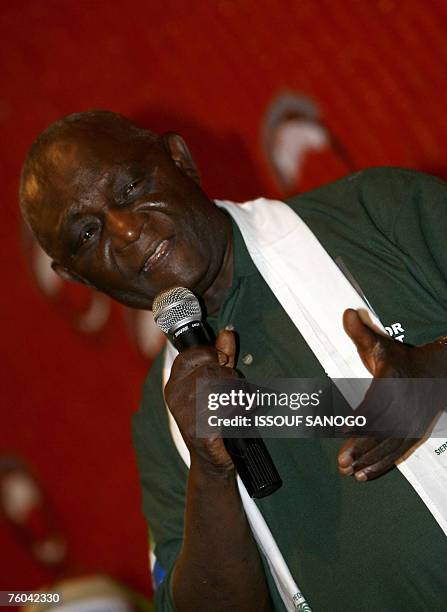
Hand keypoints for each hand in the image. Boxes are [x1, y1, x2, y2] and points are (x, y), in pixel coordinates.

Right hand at [165, 330, 238, 472]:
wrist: (212, 461)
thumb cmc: (214, 420)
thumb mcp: (216, 384)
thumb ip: (221, 357)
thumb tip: (227, 332)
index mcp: (175, 383)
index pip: (192, 355)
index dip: (212, 355)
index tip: (223, 362)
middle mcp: (176, 396)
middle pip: (212, 370)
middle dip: (230, 378)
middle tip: (233, 392)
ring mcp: (186, 414)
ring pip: (223, 388)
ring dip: (237, 396)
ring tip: (235, 407)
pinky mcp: (201, 430)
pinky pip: (229, 409)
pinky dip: (239, 413)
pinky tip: (236, 421)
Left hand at [337, 309, 446, 480]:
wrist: (436, 373)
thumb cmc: (400, 358)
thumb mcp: (381, 344)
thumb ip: (361, 333)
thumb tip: (346, 313)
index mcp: (394, 382)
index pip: (376, 403)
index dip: (359, 417)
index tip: (342, 428)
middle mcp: (405, 404)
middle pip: (382, 430)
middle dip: (361, 447)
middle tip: (341, 462)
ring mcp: (412, 420)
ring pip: (390, 446)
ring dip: (369, 461)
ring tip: (349, 472)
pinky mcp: (414, 432)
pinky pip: (398, 452)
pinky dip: (382, 465)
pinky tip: (364, 475)